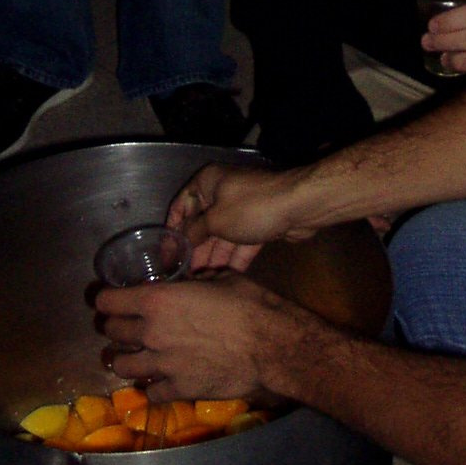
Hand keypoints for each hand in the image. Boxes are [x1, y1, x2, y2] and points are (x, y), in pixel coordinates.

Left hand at [96, 271, 305, 400]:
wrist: (271, 346)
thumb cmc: (250, 304)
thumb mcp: (219, 280)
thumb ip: (191, 285)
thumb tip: (185, 286)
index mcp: (158, 300)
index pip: (110, 300)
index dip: (108, 298)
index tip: (112, 300)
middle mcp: (151, 332)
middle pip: (112, 332)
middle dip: (115, 327)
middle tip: (123, 327)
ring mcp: (162, 364)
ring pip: (123, 365)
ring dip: (125, 359)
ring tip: (133, 357)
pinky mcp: (178, 389)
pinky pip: (151, 392)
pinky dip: (152, 386)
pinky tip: (160, 381)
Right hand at [167, 162, 320, 271]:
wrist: (299, 206)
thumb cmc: (250, 207)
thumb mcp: (215, 220)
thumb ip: (193, 233)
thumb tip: (178, 245)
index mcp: (207, 182)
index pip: (180, 206)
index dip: (172, 231)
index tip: (166, 256)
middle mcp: (222, 193)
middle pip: (201, 225)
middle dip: (194, 250)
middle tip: (184, 275)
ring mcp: (242, 210)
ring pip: (222, 236)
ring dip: (213, 257)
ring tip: (201, 282)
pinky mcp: (259, 224)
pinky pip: (241, 243)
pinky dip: (234, 258)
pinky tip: (225, 279)